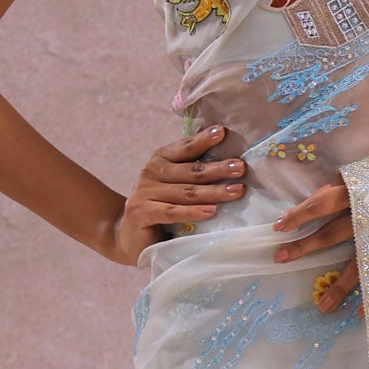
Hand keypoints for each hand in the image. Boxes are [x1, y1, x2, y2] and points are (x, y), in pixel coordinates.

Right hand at [108, 124, 243, 263]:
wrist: (129, 237)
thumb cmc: (160, 209)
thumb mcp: (175, 187)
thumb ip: (193, 175)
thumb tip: (230, 165)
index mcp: (161, 160)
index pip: (185, 148)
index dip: (203, 140)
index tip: (222, 132)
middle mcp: (150, 172)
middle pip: (191, 171)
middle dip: (218, 169)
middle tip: (240, 168)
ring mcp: (144, 192)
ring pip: (186, 192)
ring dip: (213, 191)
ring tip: (236, 191)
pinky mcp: (141, 212)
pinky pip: (172, 211)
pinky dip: (193, 212)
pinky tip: (211, 211)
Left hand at [272, 176, 357, 310]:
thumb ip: (348, 180)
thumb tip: (319, 194)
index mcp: (360, 190)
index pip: (322, 203)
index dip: (299, 215)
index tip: (277, 227)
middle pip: (331, 234)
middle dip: (304, 247)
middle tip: (280, 259)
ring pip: (357, 264)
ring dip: (339, 286)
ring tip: (323, 307)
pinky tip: (363, 313)